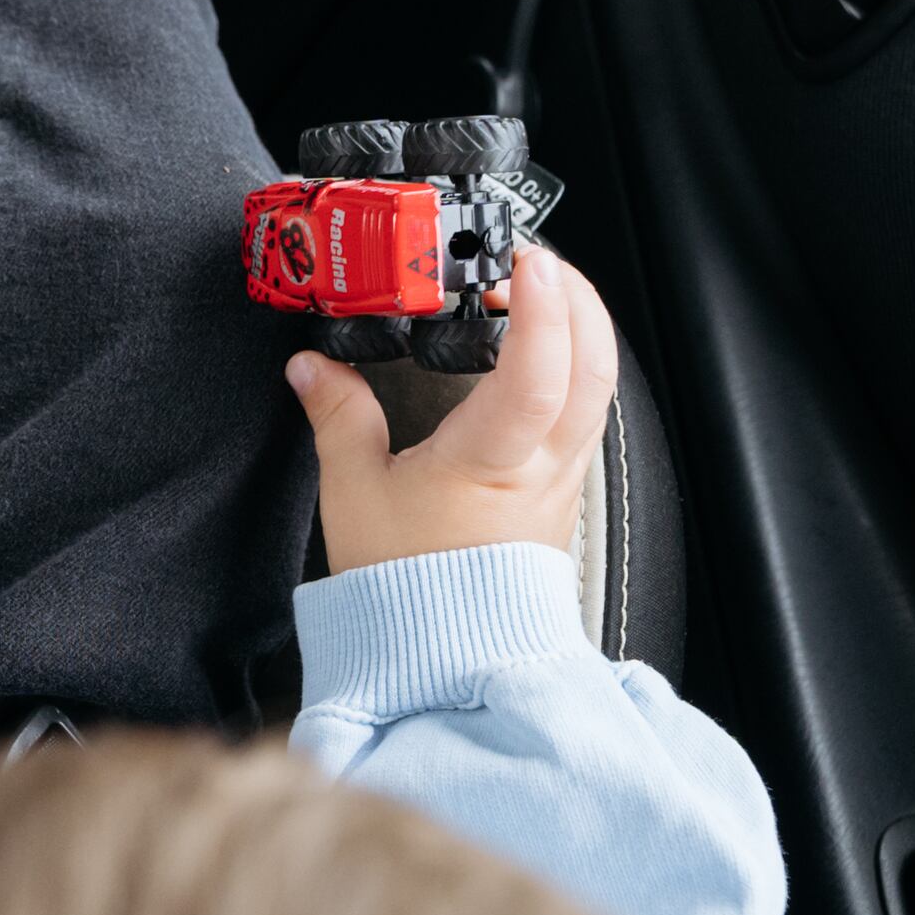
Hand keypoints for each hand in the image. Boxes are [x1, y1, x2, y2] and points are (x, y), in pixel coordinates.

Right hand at [288, 245, 621, 574]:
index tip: (524, 258)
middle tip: (531, 256)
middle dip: (574, 295)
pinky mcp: (560, 487)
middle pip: (595, 366)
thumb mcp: (354, 494)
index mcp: (490, 464)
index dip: (538, 309)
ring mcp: (561, 477)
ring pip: (600, 386)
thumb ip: (338, 418)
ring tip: (535, 290)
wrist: (443, 658)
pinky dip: (573, 361)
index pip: (538, 377)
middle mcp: (542, 467)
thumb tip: (314, 366)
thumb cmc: (406, 589)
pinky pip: (587, 409)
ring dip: (578, 323)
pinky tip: (541, 349)